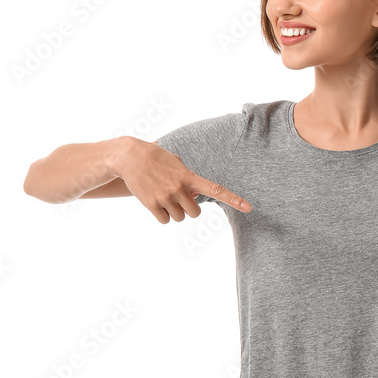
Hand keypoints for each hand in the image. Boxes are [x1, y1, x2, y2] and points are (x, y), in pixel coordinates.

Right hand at [120, 140, 251, 223]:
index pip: (216, 190)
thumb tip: (195, 196)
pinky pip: (164, 220)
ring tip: (164, 198)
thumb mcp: (177, 163)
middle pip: (195, 213)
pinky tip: (155, 202)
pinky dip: (162, 216)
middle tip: (179, 199)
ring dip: (174, 212)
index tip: (248, 208)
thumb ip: (189, 179)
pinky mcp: (151, 204)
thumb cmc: (157, 158)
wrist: (130, 156)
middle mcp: (179, 188)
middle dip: (189, 209)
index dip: (233, 199)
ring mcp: (165, 197)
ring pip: (179, 218)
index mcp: (189, 176)